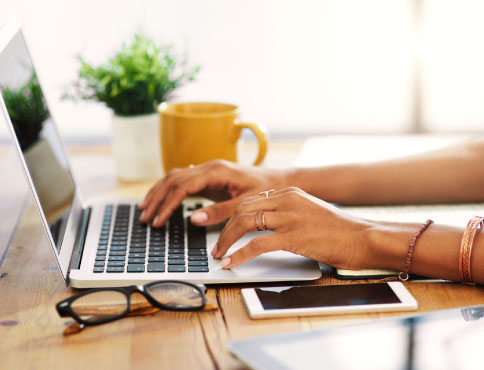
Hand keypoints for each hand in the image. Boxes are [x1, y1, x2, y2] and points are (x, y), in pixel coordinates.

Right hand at [138, 160, 287, 226]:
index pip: (182, 186)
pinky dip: (169, 190)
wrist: (280, 181)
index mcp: (216, 171)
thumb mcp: (246, 204)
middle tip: (145, 217)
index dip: (167, 204)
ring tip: (146, 209)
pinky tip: (162, 199)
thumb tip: (194, 219)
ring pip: (175, 177)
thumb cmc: (267, 190)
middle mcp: (209, 167)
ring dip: (159, 192)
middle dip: (157, 198)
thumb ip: (221, 212)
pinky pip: (183, 180)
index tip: (158, 221)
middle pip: (173, 179)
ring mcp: (208, 171)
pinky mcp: (210, 178)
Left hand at [213, 187, 372, 269]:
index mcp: (290, 193)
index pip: (250, 201)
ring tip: (219, 254)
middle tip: (217, 245)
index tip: (224, 230)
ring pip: (245, 223)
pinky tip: (231, 262)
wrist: (363, 237)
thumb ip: (288, 213)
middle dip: (225, 228)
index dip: (232, 217)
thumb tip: (264, 227)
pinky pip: (257, 244)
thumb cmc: (339, 230)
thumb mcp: (309, 212)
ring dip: (227, 240)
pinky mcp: (294, 236)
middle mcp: (287, 200)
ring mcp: (290, 217)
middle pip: (243, 209)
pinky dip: (239, 254)